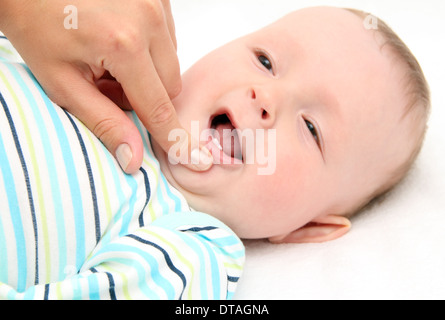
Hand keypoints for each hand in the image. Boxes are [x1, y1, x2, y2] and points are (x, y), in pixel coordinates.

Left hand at [0, 0, 212, 173]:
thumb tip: (131, 157)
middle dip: (145, 96)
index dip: (172, 136)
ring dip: (148, 71)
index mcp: (124, 44)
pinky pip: (168, 36)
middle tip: (106, 82)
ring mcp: (156, 1)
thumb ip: (102, 121)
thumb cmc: (37, 24)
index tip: (190, 157)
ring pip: (172, 61)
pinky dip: (149, 47)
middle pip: (170, 85)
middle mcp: (148, 18)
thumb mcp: (62, 81)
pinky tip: (121, 36)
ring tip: (110, 55)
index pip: (158, 106)